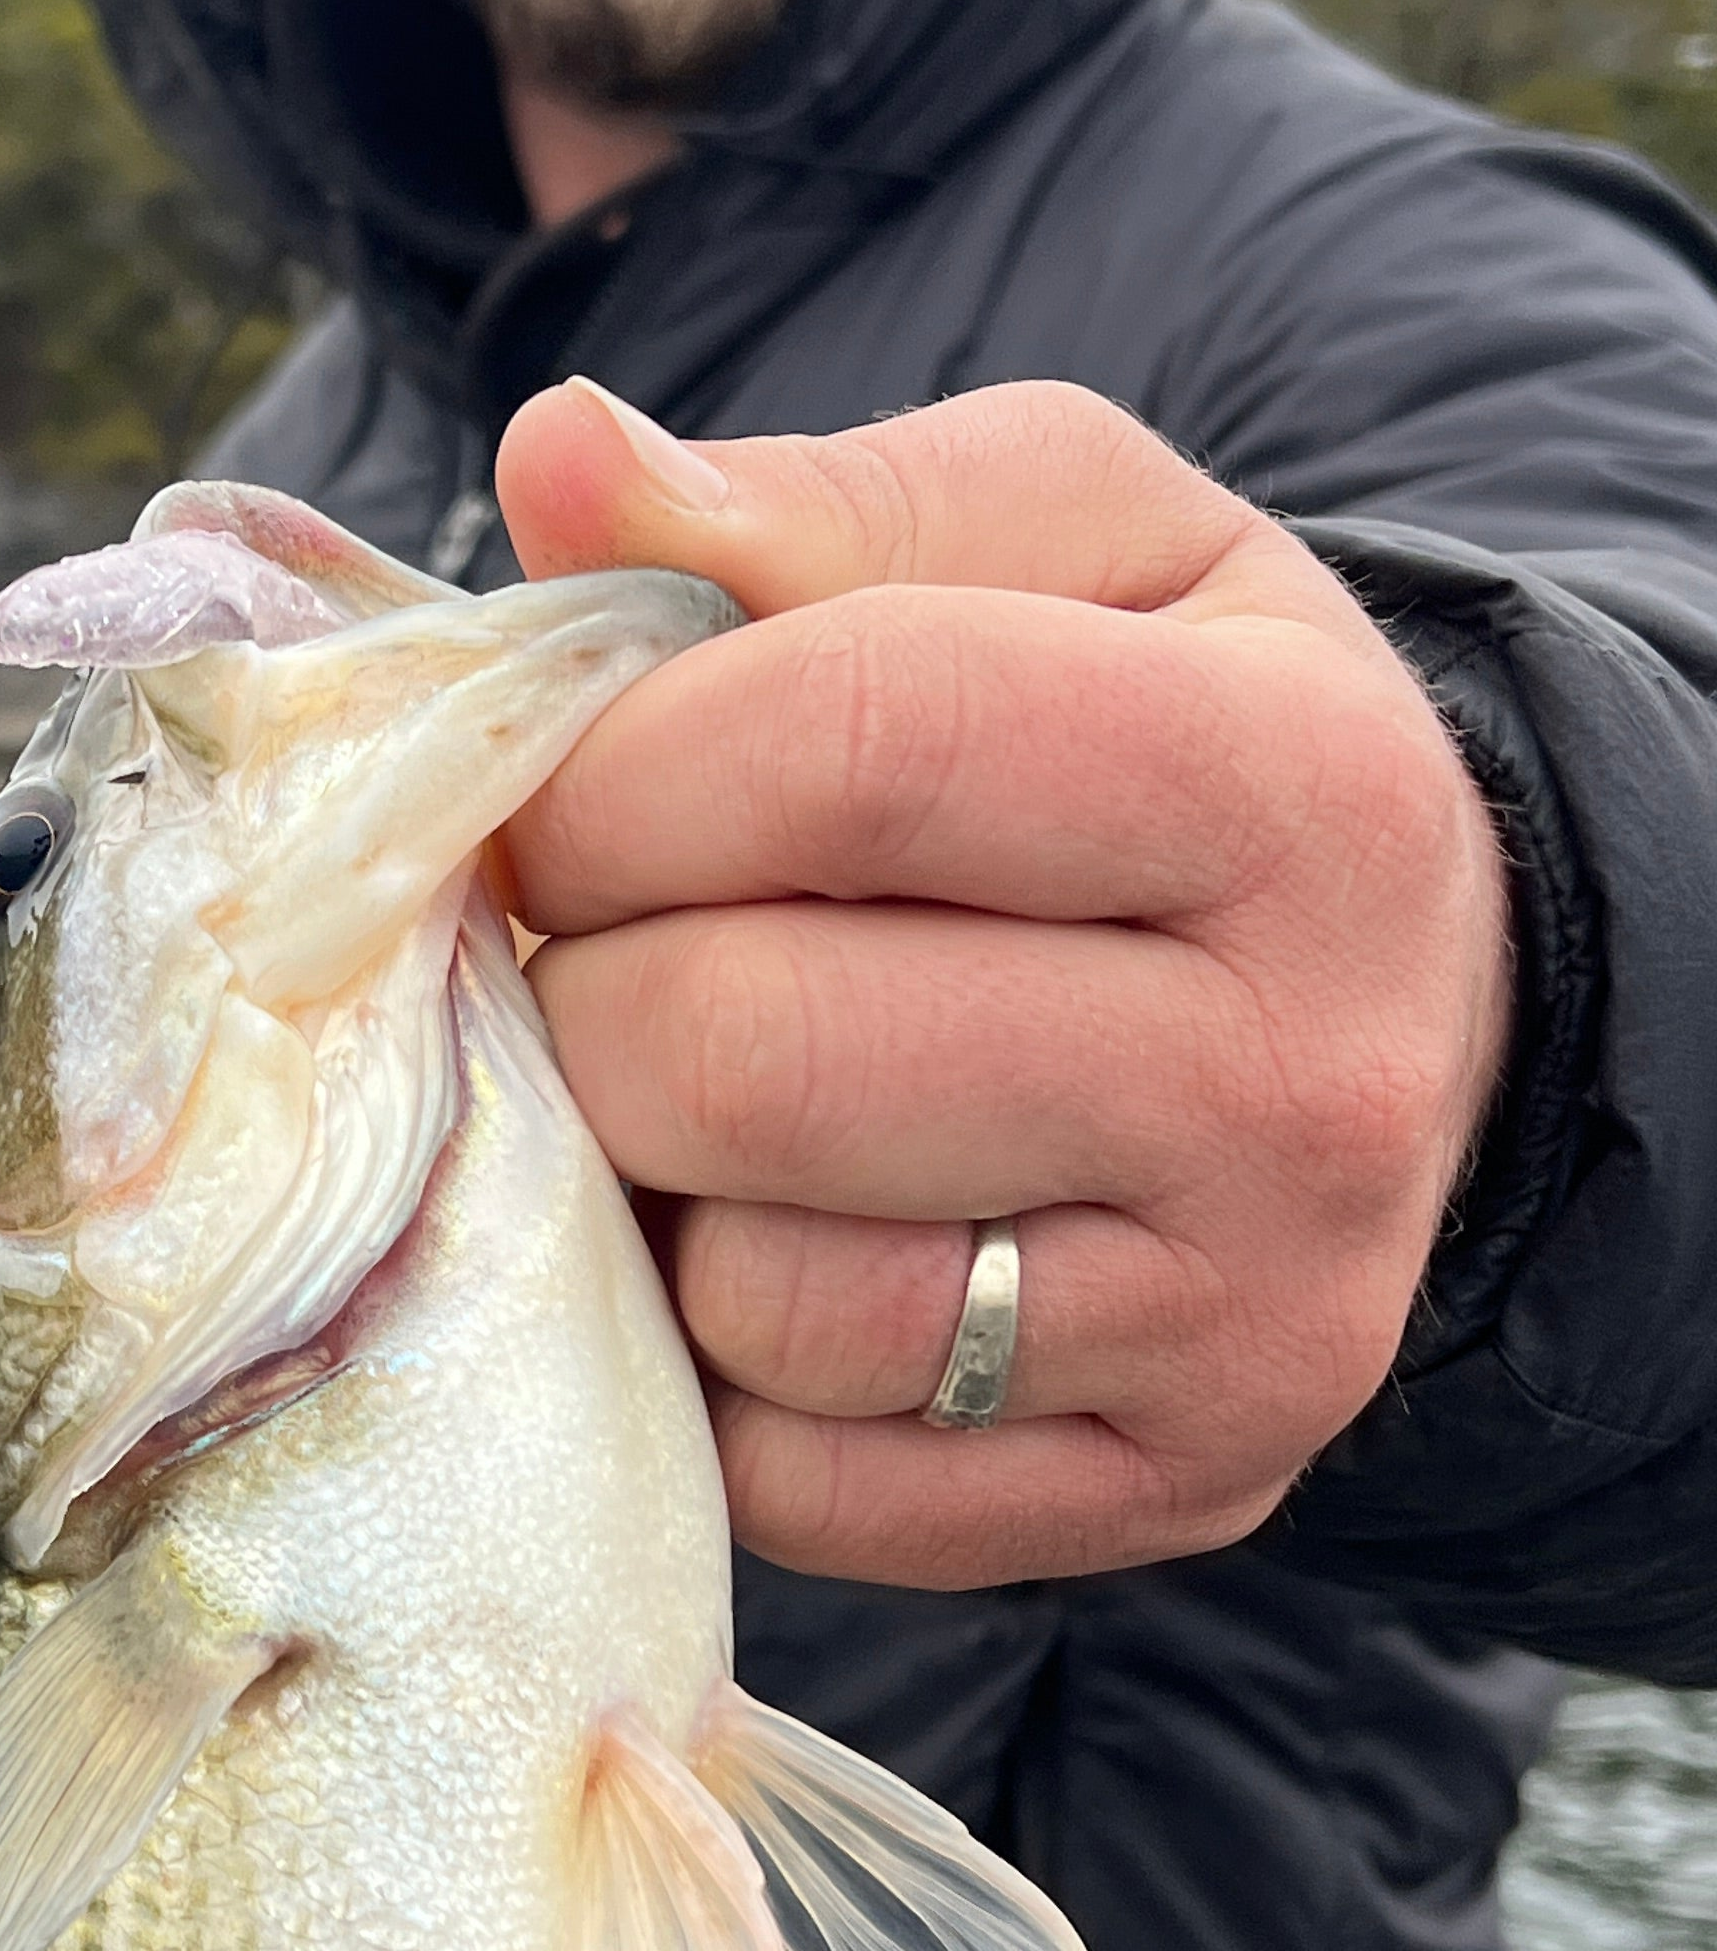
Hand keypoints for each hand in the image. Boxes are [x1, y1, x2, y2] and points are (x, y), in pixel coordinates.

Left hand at [496, 378, 1514, 1589]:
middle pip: (757, 1052)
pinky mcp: (1162, 1493)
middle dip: (588, 979)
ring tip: (678, 1074)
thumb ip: (807, 501)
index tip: (562, 781)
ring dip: (636, 1177)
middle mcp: (1305, 1084)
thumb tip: (556, 457)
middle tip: (597, 935)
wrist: (1394, 997)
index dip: (619, 762)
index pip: (852, 747)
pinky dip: (704, 1351)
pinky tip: (747, 1222)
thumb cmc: (1164, 722)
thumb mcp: (1059, 539)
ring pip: (762, 1294)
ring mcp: (1245, 1326)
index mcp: (1291, 785)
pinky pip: (796, 1477)